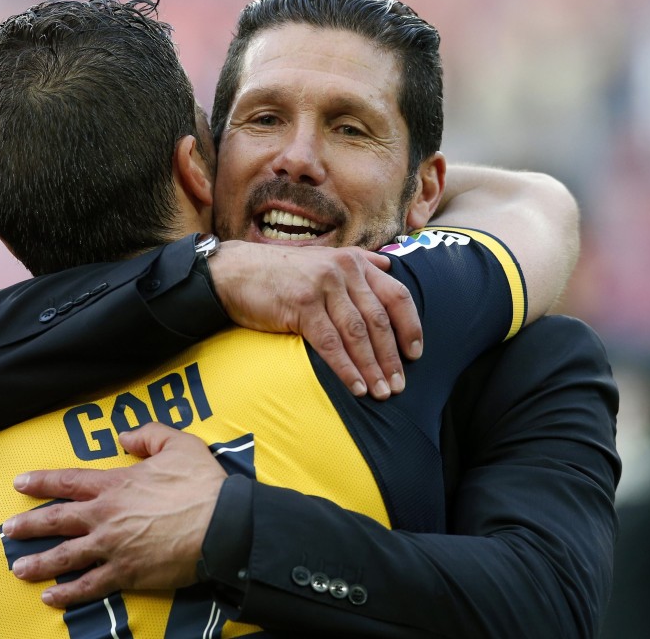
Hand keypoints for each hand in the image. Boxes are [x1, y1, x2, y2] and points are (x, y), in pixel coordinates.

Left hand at [1, 423, 225, 607]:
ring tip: (19, 568)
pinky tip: (51, 597)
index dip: (41, 481)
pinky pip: (90, 586)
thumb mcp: (178, 444)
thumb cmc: (201, 484)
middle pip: (57, 520)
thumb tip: (125, 437)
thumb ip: (148, 435)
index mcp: (115, 484)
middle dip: (29, 525)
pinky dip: (68, 594)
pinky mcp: (126, 573)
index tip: (19, 483)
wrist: (222, 525)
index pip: (68, 481)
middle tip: (7, 530)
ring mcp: (112, 547)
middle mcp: (105, 516)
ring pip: (65, 556)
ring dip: (39, 563)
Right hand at [209, 241, 421, 399]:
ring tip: (381, 392)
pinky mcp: (302, 305)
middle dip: (392, 357)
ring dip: (372, 367)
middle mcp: (344, 270)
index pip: (396, 295)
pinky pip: (331, 343)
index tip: (416, 354)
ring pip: (358, 334)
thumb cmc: (279, 271)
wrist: (234, 272)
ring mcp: (323, 287)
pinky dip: (346, 368)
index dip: (410, 327)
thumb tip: (390, 266)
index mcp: (354, 261)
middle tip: (399, 385)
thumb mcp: (322, 258)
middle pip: (379, 320)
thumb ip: (359, 262)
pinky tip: (356, 387)